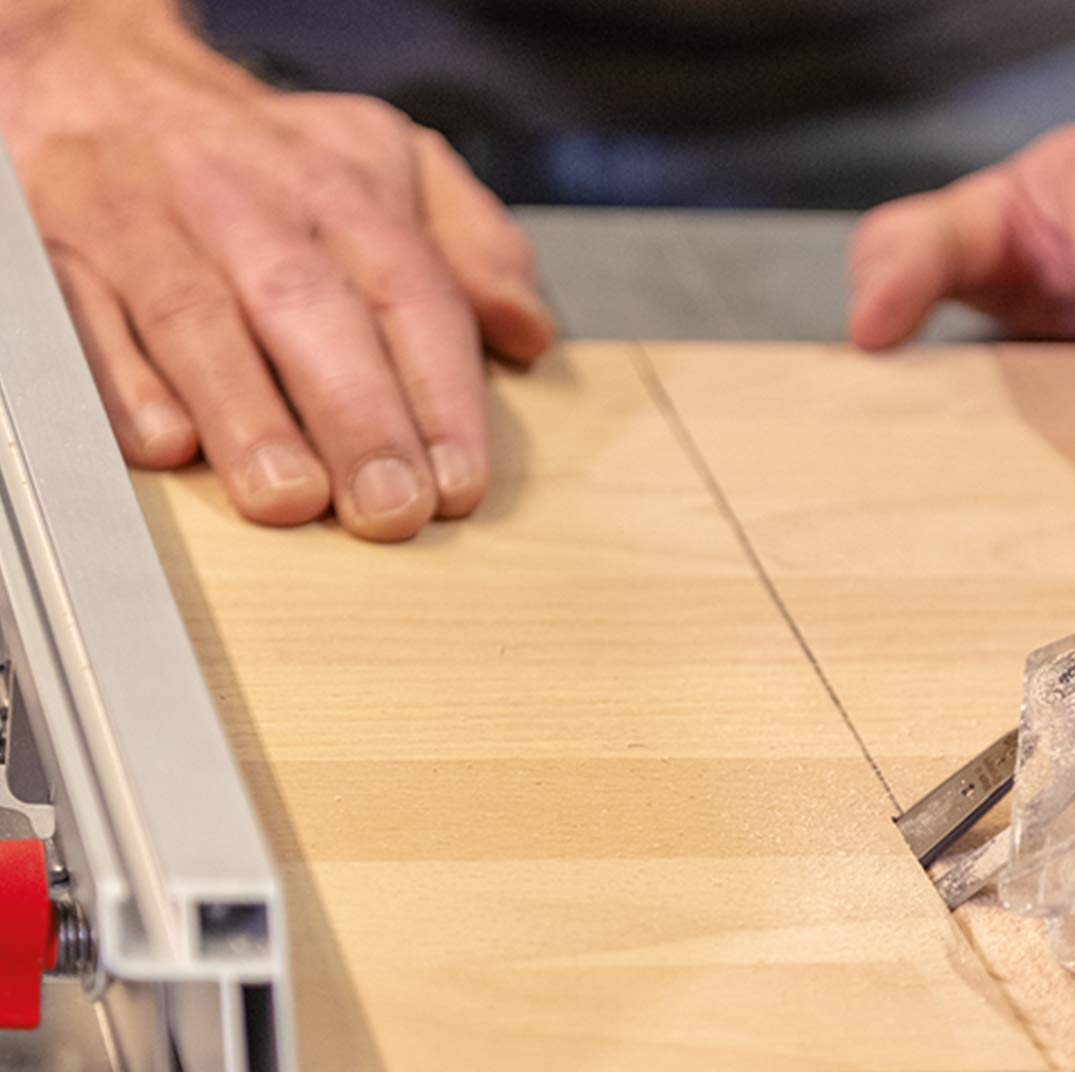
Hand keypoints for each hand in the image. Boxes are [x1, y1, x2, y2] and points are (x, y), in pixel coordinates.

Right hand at [1, 4, 551, 540]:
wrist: (99, 73)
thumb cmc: (264, 155)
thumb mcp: (391, 163)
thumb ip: (474, 244)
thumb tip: (529, 332)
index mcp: (340, 187)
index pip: (407, 292)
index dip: (439, 393)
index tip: (458, 482)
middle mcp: (243, 201)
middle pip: (308, 306)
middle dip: (358, 414)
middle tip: (388, 507)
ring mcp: (144, 224)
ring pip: (196, 318)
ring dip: (247, 414)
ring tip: (290, 497)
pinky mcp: (58, 253)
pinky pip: (83, 317)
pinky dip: (121, 381)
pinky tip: (165, 446)